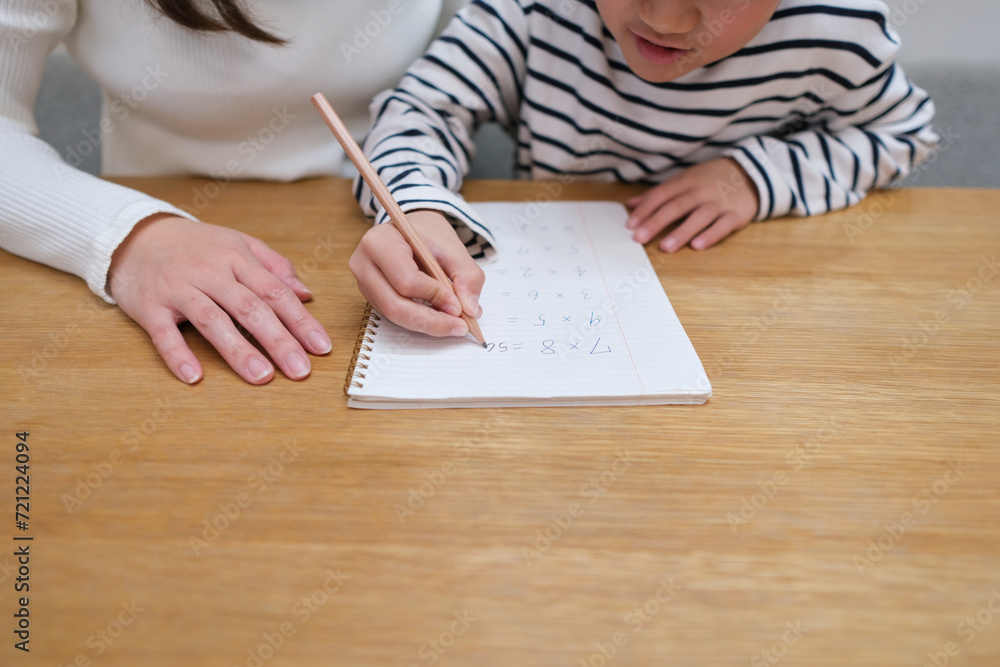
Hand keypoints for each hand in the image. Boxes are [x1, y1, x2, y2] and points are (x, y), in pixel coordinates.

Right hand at [108, 214, 331, 384]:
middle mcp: (210, 273)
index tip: (321, 347)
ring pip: (213, 320)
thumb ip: (274, 267)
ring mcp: (179, 288)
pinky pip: (164, 333)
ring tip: (261, 377)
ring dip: (238, 350)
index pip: (275, 292)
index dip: (300, 321)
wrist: (135, 235)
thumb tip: (306, 294)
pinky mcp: (150, 306)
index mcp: (236, 259)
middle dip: (278, 341)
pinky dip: (178, 354)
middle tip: (300, 371)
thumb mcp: (238, 244)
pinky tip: (194, 376)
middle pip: (250, 308)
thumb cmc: (195, 246)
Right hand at [349, 210, 484, 335]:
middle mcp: (364, 265)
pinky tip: (440, 318)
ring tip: (454, 324)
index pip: (406, 280)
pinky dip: (420, 321)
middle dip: (431, 321)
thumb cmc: (427, 234)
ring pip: (394, 316)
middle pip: (395, 305)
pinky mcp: (372, 298)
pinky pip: (395, 316)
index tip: (460, 307)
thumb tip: (469, 309)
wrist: (411, 230)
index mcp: (379, 242)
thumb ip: (466, 275)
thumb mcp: (453, 246)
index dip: (435, 296)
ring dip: (427, 324)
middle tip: (460, 326)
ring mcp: (364, 284)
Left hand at [626, 158, 759, 252]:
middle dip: (656, 223)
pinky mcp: (736, 215)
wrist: (751, 174)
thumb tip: (631, 203)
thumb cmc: (711, 179)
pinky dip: (710, 235)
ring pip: (698, 217)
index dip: (645, 209)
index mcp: (687, 181)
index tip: (630, 224)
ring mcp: (719, 202)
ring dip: (681, 232)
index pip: (662, 194)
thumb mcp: (685, 179)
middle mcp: (701, 191)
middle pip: (676, 207)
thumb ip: (659, 193)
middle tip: (639, 238)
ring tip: (665, 247)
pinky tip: (697, 246)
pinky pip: (722, 226)